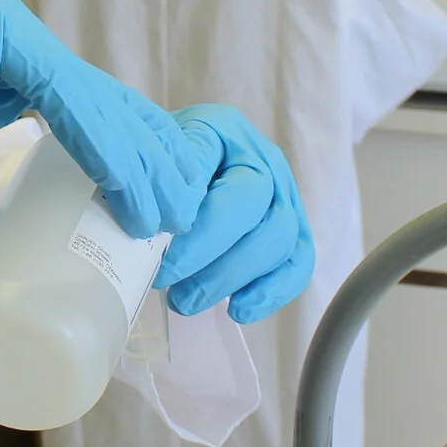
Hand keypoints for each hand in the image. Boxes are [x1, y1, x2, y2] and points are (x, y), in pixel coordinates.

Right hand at [0, 0, 210, 264]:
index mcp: (5, 61)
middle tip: (181, 231)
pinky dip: (95, 136)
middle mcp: (11, 31)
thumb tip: (4, 271)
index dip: (134, 167)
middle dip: (152, 167)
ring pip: (90, 96)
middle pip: (104, 103)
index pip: (91, 114)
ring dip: (137, 161)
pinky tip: (124, 181)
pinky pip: (54, 88)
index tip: (162, 227)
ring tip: (165, 218)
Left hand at [157, 105, 312, 322]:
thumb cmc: (154, 153)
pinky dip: (273, 292)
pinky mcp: (290, 231)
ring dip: (234, 280)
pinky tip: (238, 310)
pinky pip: (298, 264)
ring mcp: (283, 196)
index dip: (204, 236)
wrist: (164, 153)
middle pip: (267, 222)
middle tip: (171, 288)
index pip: (237, 192)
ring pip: (282, 245)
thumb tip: (175, 218)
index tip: (164, 264)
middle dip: (218, 266)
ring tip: (186, 301)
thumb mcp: (148, 149)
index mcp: (230, 136)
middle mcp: (266, 162)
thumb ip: (163, 176)